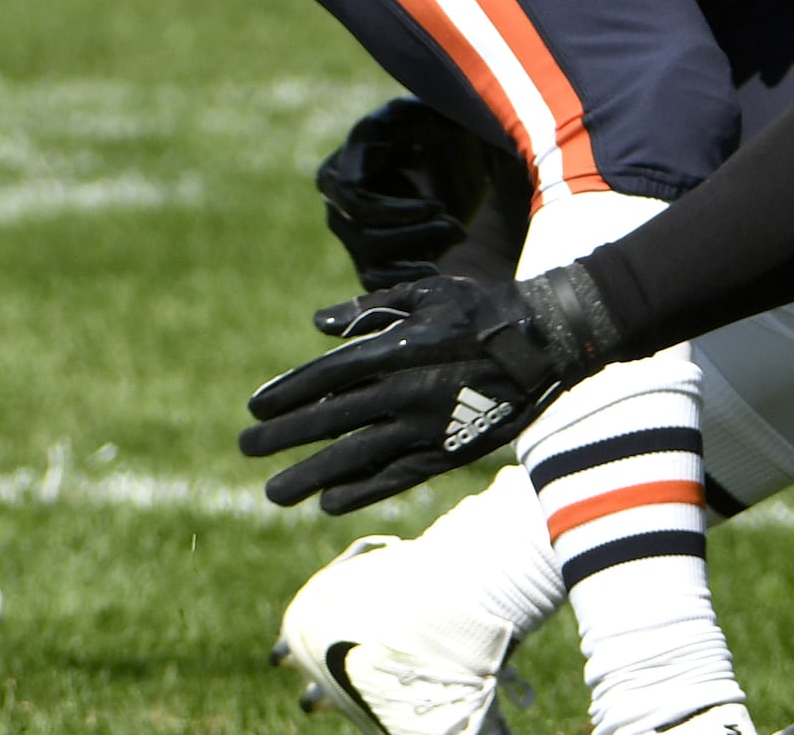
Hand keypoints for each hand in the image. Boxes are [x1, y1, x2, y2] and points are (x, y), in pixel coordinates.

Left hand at [239, 266, 622, 512]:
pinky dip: (362, 490)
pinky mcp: (449, 450)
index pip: (327, 375)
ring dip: (312, 475)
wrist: (548, 342)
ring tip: (275, 492)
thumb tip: (317, 324)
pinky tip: (330, 502)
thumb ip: (371, 309)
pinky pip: (397, 476)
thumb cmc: (485, 307)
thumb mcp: (428, 291)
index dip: (288, 393)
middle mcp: (406, 390)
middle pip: (332, 418)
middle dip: (284, 436)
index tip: (255, 409)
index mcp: (399, 348)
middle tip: (245, 449)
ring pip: (357, 457)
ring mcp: (427, 425)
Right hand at [312, 97, 505, 292]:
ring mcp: (354, 235)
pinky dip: (404, 280)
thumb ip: (382, 128)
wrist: (462, 148)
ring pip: (371, 264)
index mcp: (337, 170)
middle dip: (415, 233)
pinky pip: (376, 283)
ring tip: (456, 236)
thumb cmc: (433, 121)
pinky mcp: (374, 258)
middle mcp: (338, 207)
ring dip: (415, 255)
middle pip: (364, 238)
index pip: (353, 205)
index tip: (438, 205)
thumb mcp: (412, 111)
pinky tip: (436, 269)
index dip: (395, 211)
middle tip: (456, 224)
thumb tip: (346, 180)